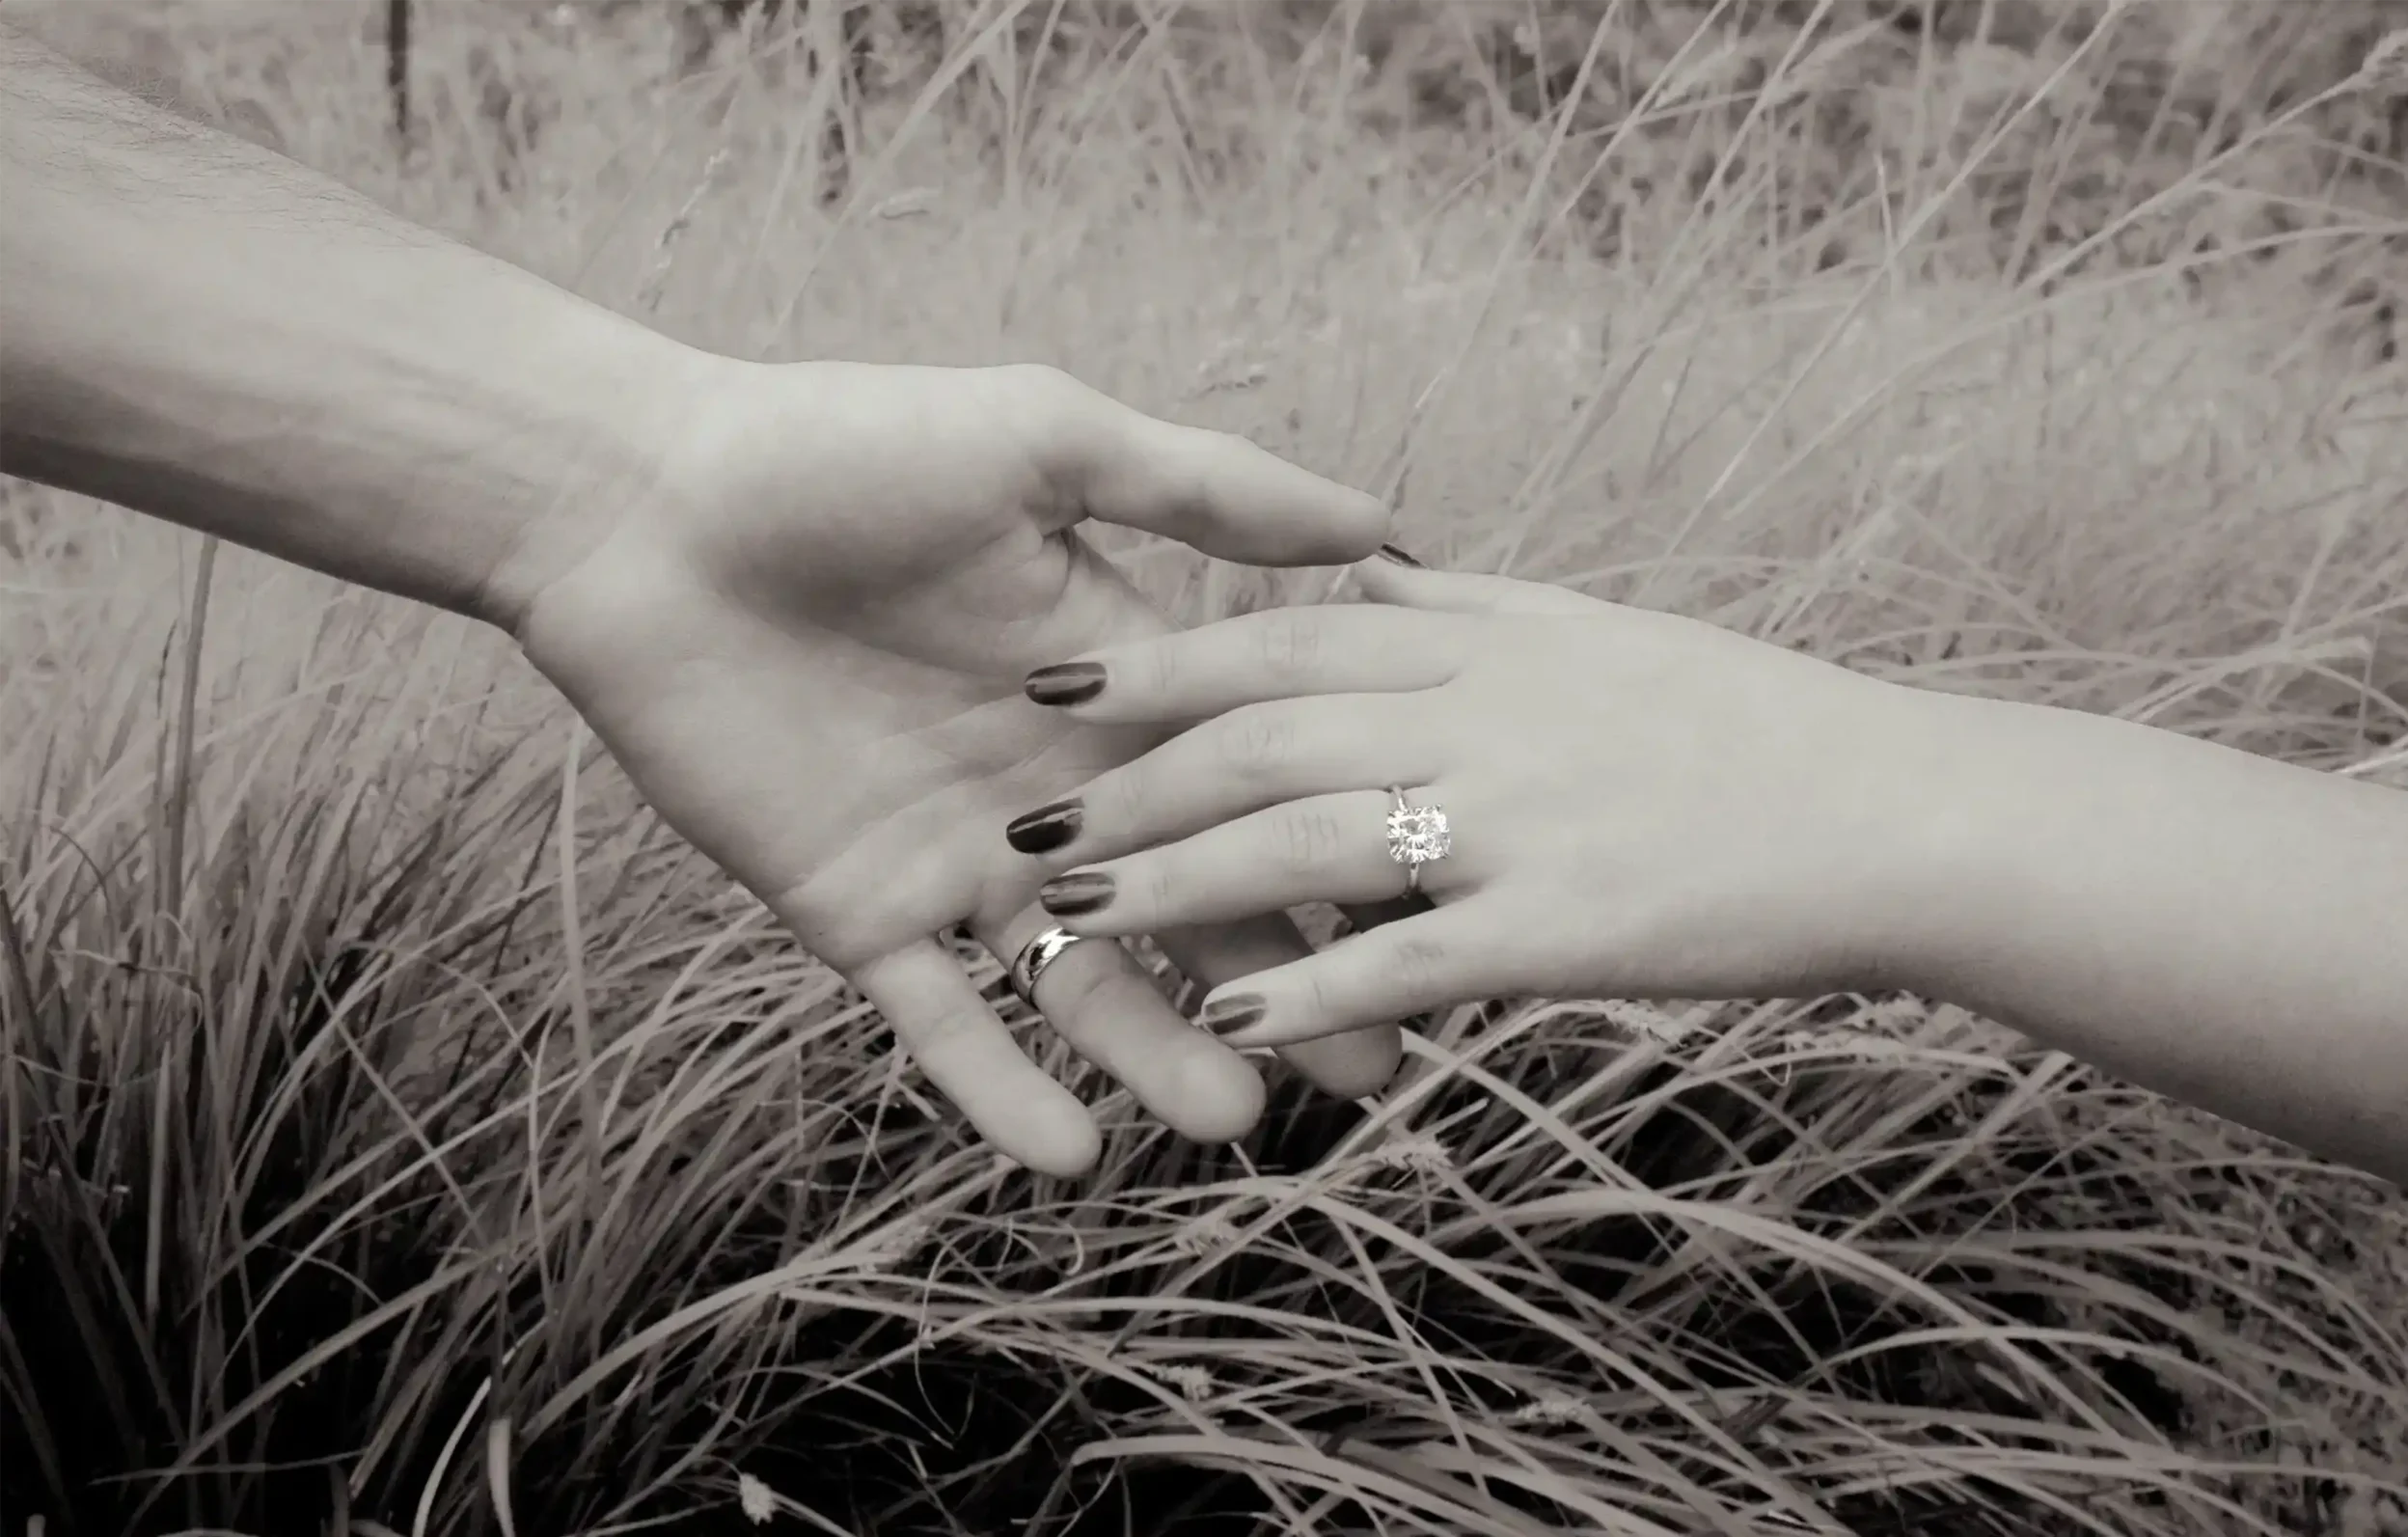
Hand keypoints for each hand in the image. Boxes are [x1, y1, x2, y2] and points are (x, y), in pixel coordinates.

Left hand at [504, 359, 1405, 1173]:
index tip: (1436, 908)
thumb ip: (1203, 488)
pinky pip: (938, 1019)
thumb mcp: (1042, 441)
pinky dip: (995, 1087)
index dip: (1335, 852)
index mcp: (1113, 686)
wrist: (638, 503)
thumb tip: (1377, 518)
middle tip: (1375, 1072)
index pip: (1249, 787)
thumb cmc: (840, 448)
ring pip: (1080, 983)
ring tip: (1235, 1120)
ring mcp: (958, 859)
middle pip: (1190, 908)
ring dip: (1154, 1053)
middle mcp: (1054, 786)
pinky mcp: (858, 909)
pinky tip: (1067, 1153)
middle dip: (1282, 986)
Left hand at [1004, 556, 1957, 1046]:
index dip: (1154, 656)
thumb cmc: (1745, 725)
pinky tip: (1224, 1026)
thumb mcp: (1593, 629)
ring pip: (1305, 844)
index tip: (1049, 675)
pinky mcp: (1561, 928)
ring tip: (1075, 920)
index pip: (1281, 638)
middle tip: (1025, 819)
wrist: (1892, 811)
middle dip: (1130, 779)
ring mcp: (1517, 819)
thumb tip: (1365, 573)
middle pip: (1263, 737)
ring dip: (1178, 885)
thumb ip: (1464, 606)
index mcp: (1481, 641)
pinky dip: (1307, 993)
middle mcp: (1480, 714)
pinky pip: (1406, 963)